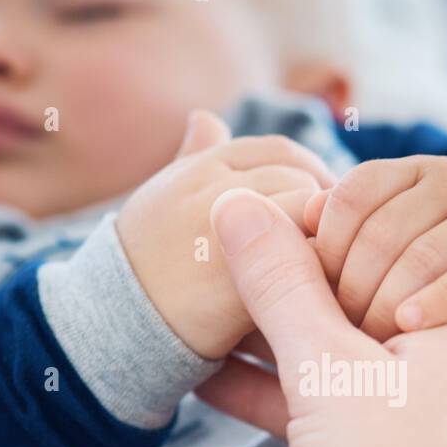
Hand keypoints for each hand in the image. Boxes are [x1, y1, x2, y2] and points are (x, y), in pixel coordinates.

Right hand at [114, 110, 334, 359]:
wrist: (109, 329)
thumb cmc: (141, 268)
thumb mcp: (162, 198)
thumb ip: (193, 158)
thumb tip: (206, 117)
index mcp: (199, 167)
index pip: (278, 151)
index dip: (308, 172)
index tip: (321, 202)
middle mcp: (211, 190)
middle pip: (298, 179)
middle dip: (322, 204)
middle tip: (338, 240)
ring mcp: (224, 230)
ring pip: (303, 214)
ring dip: (323, 237)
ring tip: (327, 269)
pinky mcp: (238, 281)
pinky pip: (301, 264)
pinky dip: (317, 277)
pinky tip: (318, 300)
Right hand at [198, 187, 446, 446]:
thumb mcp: (328, 366)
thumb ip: (279, 285)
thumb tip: (237, 204)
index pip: (383, 273)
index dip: (308, 261)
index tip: (243, 262)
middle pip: (362, 351)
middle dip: (276, 342)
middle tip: (210, 326)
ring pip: (353, 422)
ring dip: (273, 409)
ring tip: (197, 388)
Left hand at [303, 155, 446, 340]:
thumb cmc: (435, 272)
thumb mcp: (386, 246)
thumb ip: (337, 235)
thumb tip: (286, 219)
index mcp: (408, 173)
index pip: (351, 196)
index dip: (325, 248)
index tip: (312, 298)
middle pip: (384, 231)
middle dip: (352, 289)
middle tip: (336, 336)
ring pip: (425, 255)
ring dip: (388, 305)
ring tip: (367, 346)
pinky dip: (441, 302)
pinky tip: (410, 326)